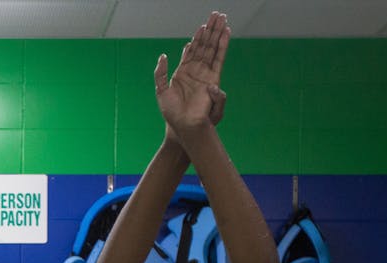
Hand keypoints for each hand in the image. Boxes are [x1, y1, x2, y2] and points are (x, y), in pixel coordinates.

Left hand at [155, 11, 229, 136]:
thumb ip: (160, 73)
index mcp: (183, 71)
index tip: (202, 25)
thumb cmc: (171, 112)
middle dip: (210, 30)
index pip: (192, 50)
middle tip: (216, 14)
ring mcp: (205, 73)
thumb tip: (163, 55)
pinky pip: (218, 59)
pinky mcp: (212, 78)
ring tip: (221, 18)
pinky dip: (222, 45)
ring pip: (212, 48)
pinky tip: (225, 33)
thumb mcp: (161, 90)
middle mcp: (196, 70)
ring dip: (217, 33)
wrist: (182, 125)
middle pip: (205, 45)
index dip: (197, 37)